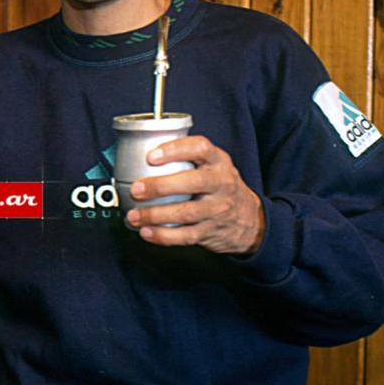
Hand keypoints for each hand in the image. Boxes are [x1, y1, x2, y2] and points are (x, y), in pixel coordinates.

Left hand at [124, 135, 264, 254]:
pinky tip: (145, 232)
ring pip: (186, 212)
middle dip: (161, 186)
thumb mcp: (213, 165)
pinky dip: (163, 235)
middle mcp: (221, 183)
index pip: (200, 148)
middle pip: (193, 182)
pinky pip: (185, 236)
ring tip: (133, 215)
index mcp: (218, 161)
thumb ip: (186, 157)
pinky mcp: (211, 231)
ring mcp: (218, 209)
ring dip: (155, 215)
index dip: (175, 150)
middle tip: (136, 189)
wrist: (249, 219)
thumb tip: (139, 152)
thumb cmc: (219, 186)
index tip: (151, 156)